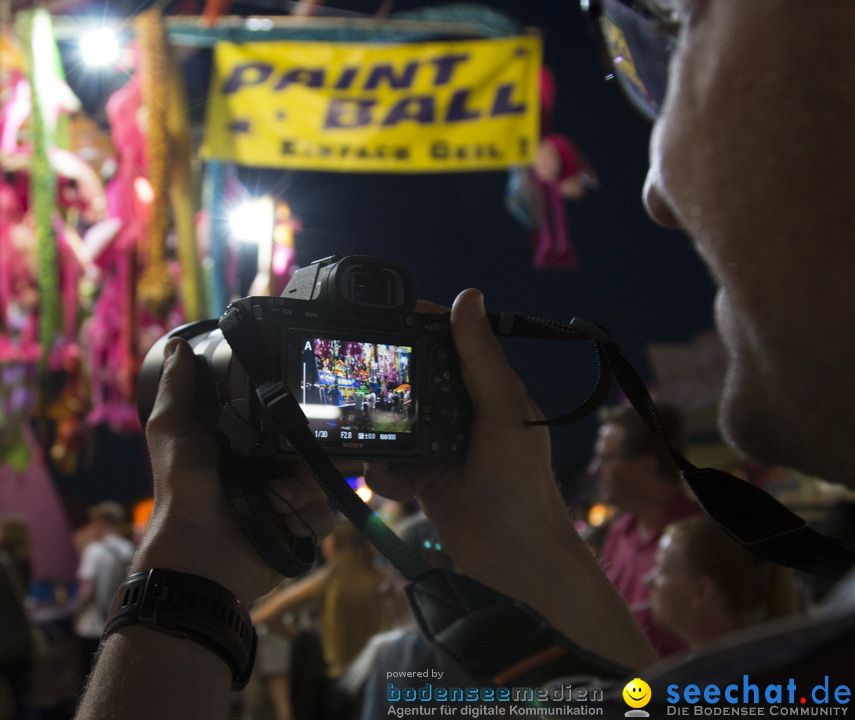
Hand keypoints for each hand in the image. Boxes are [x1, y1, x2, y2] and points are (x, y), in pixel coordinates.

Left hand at [137, 338, 335, 604]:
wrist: (198, 548)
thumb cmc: (182, 485)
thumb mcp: (172, 427)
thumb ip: (177, 386)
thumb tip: (176, 345)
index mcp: (244, 446)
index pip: (282, 422)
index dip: (294, 415)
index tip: (302, 408)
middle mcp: (268, 471)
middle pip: (309, 450)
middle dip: (304, 454)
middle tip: (289, 462)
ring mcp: (286, 502)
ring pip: (322, 482)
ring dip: (301, 489)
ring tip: (276, 495)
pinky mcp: (298, 531)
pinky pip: (324, 514)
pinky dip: (307, 516)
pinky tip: (285, 518)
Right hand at [366, 289, 567, 581]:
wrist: (514, 558)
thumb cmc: (520, 481)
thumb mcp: (503, 411)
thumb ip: (481, 358)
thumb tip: (468, 297)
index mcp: (483, 386)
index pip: (445, 341)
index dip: (415, 326)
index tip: (380, 316)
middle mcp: (458, 410)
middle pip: (408, 380)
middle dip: (383, 387)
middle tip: (356, 387)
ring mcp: (437, 444)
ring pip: (390, 423)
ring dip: (379, 438)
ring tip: (379, 452)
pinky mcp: (419, 476)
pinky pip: (386, 462)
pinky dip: (385, 474)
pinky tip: (400, 488)